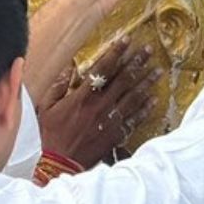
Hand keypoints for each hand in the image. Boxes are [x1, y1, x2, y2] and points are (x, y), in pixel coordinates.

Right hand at [39, 38, 159, 167]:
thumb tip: (70, 66)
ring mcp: (110, 121)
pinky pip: (134, 120)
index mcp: (82, 97)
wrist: (59, 164)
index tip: (127, 39)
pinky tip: (154, 99)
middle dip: (136, 63)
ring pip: (133, 98)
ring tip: (158, 71)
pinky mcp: (115, 135)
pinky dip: (145, 109)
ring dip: (146, 83)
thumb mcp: (46, 107)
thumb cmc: (49, 135)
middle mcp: (100, 106)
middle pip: (123, 80)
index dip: (116, 52)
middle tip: (149, 50)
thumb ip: (59, 85)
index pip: (103, 69)